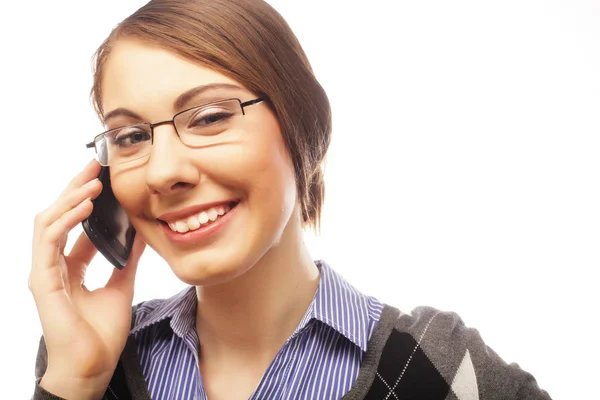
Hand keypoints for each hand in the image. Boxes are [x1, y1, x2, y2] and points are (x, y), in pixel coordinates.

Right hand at [29, 160, 145, 398]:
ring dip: (69, 199)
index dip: (87, 199)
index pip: (74, 223)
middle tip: (95, 166)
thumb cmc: (101, 334)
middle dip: (75, 189)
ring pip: (48, 222)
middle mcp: (54, 265)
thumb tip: (142, 234)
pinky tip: (83, 207)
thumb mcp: (122, 286)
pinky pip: (48, 242)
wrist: (93, 367)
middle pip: (58, 216)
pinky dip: (64, 221)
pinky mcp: (42, 282)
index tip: (104, 178)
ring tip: (92, 182)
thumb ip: (127, 260)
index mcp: (70, 266)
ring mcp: (45, 272)